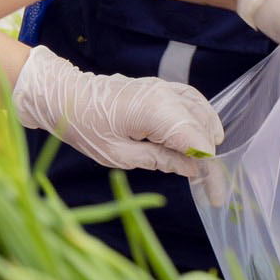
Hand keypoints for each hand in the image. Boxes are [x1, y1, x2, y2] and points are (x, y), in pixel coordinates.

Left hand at [10, 46, 221, 176]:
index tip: (214, 194)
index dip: (210, 168)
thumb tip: (191, 168)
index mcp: (156, 111)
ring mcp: (162, 87)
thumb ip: (159, 159)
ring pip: (200, 109)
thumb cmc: (84, 126)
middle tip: (211, 187)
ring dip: (208, 135)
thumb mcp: (119, 155)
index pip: (197, 141)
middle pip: (202, 127)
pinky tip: (200, 131)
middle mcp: (164, 94)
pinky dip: (199, 116)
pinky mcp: (158, 86)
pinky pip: (189, 98)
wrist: (64, 95)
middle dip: (210, 157)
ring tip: (208, 163)